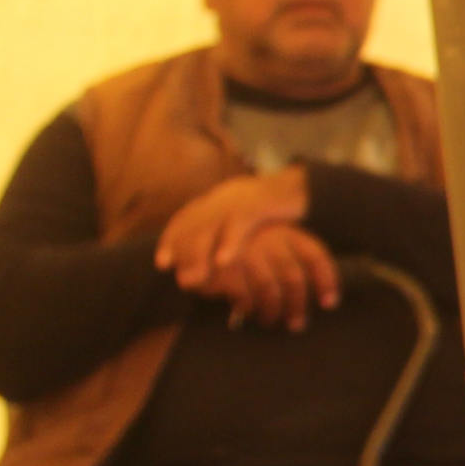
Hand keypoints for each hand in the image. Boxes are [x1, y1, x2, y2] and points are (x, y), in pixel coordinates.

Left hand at [157, 167, 314, 293]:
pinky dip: (229, 243)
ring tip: (194, 280)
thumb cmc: (273, 208)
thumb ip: (228, 234)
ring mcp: (237, 199)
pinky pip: (239, 225)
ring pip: (210, 228)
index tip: (162, 263)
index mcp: (215, 200)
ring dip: (198, 255)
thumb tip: (216, 261)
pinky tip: (223, 262)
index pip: (185, 220)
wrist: (302, 185)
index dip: (172, 240)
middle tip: (181, 280)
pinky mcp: (258, 204)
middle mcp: (220, 198)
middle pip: (193, 226)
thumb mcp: (246, 220)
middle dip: (183, 254)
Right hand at [205, 222, 340, 332]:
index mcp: (283, 231)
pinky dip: (249, 308)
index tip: (329, 304)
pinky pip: (245, 296)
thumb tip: (316, 300)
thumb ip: (285, 265)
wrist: (189, 235)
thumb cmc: (237, 249)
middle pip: (294, 278)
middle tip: (297, 325)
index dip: (326, 281)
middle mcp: (268, 238)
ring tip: (271, 322)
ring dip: (273, 312)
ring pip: (270, 290)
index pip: (315, 256)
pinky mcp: (225, 267)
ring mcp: (246, 251)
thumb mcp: (265, 248)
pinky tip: (247, 312)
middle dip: (297, 306)